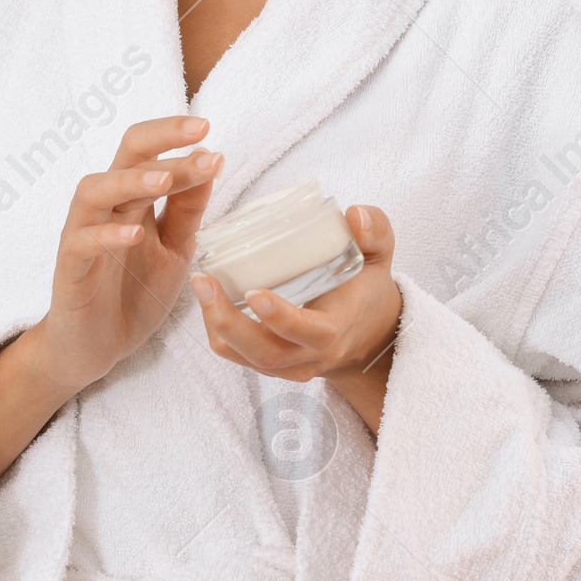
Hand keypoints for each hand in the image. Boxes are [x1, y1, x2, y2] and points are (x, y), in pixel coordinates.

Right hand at [28, 115, 222, 402]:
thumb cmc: (131, 294)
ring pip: (95, 191)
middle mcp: (104, 209)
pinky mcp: (69, 270)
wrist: (95, 348)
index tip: (210, 134)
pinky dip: (106, 235)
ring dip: (131, 181)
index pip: (146, 152)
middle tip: (200, 132)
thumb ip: (187, 210)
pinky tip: (134, 233)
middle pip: (124, 158)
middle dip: (160, 140)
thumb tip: (210, 161)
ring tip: (165, 180)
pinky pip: (81, 244)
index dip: (175, 137)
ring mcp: (82, 236)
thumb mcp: (173, 249)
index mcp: (129, 200)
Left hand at [190, 205, 401, 435]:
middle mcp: (311, 355)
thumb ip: (374, 231)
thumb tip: (354, 215)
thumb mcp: (379, 256)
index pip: (310, 333)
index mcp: (337, 329)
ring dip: (216, 325)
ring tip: (200, 284)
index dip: (281, 318)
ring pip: (244, 357)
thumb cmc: (367, 289)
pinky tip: (207, 297)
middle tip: (204, 281)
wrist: (367, 334)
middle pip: (265, 353)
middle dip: (229, 322)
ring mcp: (289, 365)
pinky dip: (217, 330)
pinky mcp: (271, 365)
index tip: (254, 293)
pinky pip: (237, 356)